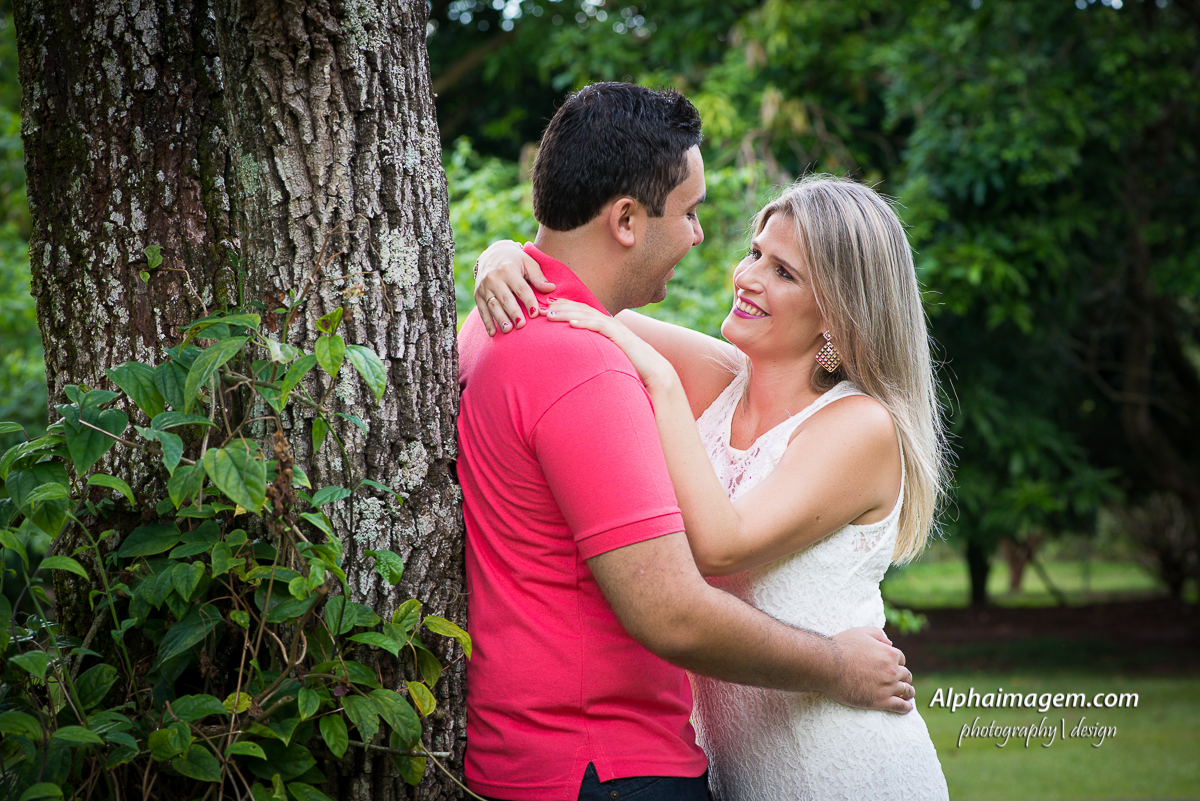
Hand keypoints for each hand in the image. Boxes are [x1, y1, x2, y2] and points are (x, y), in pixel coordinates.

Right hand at [473, 240, 554, 335]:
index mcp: (508, 269)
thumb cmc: (515, 261)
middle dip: (513, 313)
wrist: (492, 254)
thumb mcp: (528, 262)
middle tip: (522, 325)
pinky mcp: (478, 295)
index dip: (528, 301)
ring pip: (493, 305)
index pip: (520, 288)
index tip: (536, 313)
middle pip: (505, 298)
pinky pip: (482, 310)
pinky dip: (487, 322)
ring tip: (508, 330)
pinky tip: (493, 333)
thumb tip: (551, 289)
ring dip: (500, 319)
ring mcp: (484, 287)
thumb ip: (538, 277)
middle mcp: (493, 278)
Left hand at [546, 300, 677, 391]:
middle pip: (581, 310)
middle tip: (540, 307)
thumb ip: (595, 350)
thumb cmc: (631, 365)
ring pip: (588, 316)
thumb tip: (579, 356)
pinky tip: (572, 325)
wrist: (654, 371)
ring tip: (550, 315)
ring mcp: (615, 328)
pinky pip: (600, 327)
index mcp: (605, 326)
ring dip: (568, 314)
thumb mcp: (608, 355)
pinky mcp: (620, 337)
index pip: (581, 312)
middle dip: (560, 307)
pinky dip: (585, 324)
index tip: (545, 307)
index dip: (563, 308)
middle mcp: (609, 323)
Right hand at [826, 627, 913, 713]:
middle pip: (906, 675)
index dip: (897, 662)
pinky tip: (907, 708)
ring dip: (908, 692)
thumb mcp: (861, 632)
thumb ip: (878, 634)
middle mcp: (892, 670)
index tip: (893, 667)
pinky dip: (906, 708)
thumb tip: (890, 642)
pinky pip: (900, 707)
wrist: (827, 665)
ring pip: (906, 691)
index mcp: (889, 653)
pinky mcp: (880, 701)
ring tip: (907, 694)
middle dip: (903, 677)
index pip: (901, 659)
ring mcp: (887, 687)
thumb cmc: (841, 646)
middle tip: (899, 681)